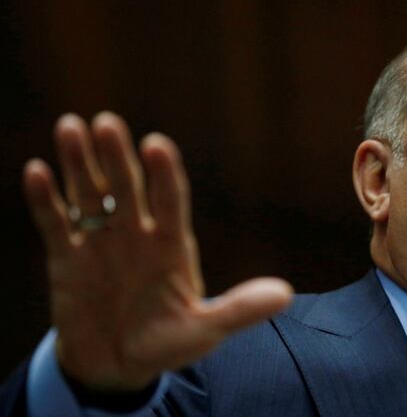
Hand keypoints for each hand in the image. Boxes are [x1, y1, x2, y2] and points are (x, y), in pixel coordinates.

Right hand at [23, 112, 292, 391]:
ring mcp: (101, 243)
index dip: (164, 174)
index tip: (157, 145)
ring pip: (90, 195)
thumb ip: (238, 310)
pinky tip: (37, 170)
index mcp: (172, 245)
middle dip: (117, 156)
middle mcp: (136, 234)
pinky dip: (45, 200)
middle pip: (127, 187)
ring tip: (70, 126)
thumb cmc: (167, 343)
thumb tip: (285, 295)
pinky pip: (55, 225)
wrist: (117, 366)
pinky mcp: (68, 258)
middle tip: (107, 123)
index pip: (170, 201)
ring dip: (80, 164)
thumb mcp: (205, 330)